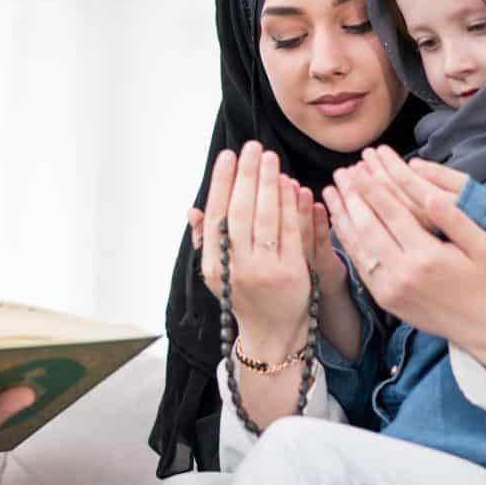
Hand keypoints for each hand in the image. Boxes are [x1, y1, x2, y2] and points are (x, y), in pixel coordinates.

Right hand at [185, 141, 317, 358]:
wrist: (272, 336)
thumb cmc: (245, 299)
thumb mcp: (219, 274)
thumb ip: (208, 242)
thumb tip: (193, 211)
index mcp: (215, 266)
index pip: (215, 216)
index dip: (221, 184)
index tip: (227, 157)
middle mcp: (237, 268)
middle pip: (240, 211)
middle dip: (246, 175)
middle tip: (252, 148)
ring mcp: (265, 270)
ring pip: (266, 217)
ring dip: (268, 183)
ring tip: (270, 159)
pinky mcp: (292, 272)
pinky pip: (291, 230)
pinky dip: (290, 204)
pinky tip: (290, 184)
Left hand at [323, 148, 485, 377]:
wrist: (480, 325)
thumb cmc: (483, 278)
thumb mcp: (480, 244)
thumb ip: (454, 217)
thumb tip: (428, 194)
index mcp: (427, 256)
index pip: (392, 214)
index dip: (372, 189)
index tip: (358, 168)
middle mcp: (403, 273)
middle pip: (367, 227)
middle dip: (351, 197)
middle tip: (340, 173)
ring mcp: (389, 288)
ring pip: (357, 246)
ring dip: (341, 217)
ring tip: (330, 193)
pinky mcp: (383, 299)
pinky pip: (359, 265)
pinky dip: (346, 242)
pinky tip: (339, 223)